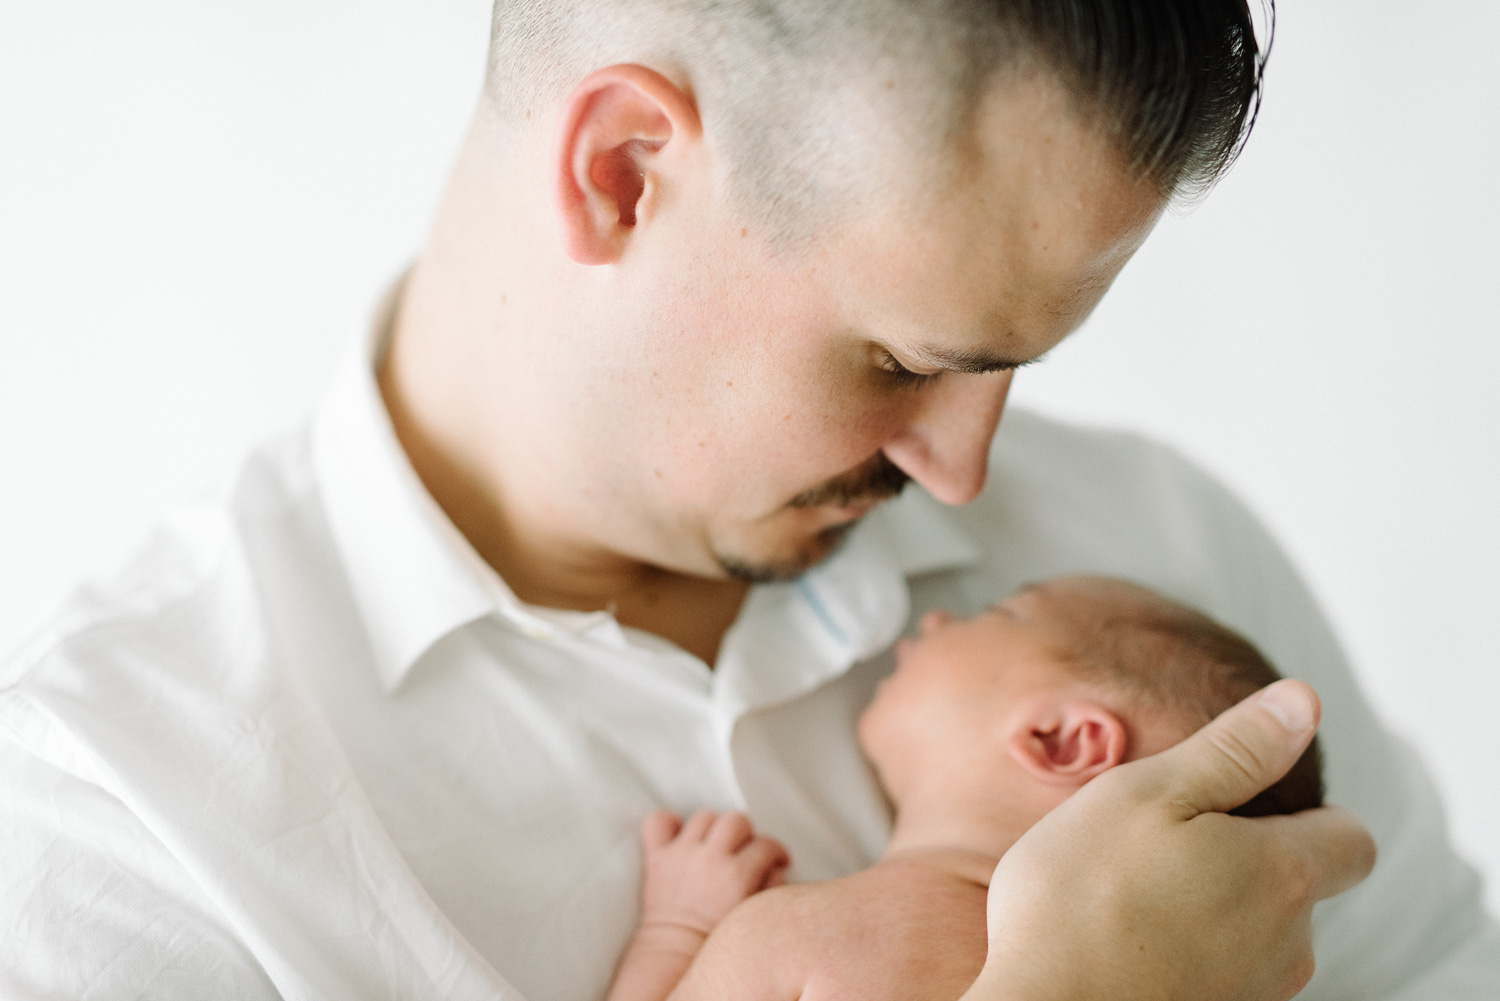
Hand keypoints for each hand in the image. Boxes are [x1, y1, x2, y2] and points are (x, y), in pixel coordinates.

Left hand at [637, 809, 789, 940]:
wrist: (675, 956)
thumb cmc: (717, 941)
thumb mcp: (754, 915)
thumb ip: (771, 886)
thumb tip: (774, 866)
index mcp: (738, 875)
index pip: (766, 844)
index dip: (776, 851)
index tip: (775, 859)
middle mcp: (710, 858)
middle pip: (736, 820)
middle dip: (746, 833)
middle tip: (744, 850)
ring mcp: (681, 855)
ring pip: (703, 817)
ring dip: (713, 827)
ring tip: (714, 844)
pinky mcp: (658, 857)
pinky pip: (659, 822)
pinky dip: (668, 822)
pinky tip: (678, 835)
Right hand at [962, 680, 1376, 1000]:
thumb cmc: (1081, 897)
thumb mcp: (1149, 793)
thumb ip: (1234, 748)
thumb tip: (1302, 702)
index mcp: (1282, 874)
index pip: (1352, 838)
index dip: (1313, 811)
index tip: (1243, 803)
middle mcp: (1289, 946)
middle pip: (1298, 887)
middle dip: (1245, 858)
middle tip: (1161, 842)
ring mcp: (1254, 995)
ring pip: (1258, 935)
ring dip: (1213, 908)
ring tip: (1133, 894)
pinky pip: (1221, 974)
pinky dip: (1185, 952)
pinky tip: (1125, 941)